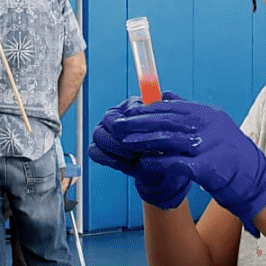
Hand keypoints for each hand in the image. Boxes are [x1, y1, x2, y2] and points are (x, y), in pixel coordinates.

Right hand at [90, 94, 193, 209]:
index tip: (146, 134)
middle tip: (137, 149)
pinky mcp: (100, 150)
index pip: (125, 108)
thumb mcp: (171, 127)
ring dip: (117, 149)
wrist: (161, 170)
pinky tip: (126, 163)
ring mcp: (106, 133)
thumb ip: (169, 109)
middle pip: (108, 120)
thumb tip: (166, 95)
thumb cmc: (165, 147)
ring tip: (134, 156)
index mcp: (131, 107)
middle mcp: (116, 117)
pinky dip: (110, 159)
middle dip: (123, 138)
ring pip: (99, 135)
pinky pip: (94, 152)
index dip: (134, 124)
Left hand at [109, 98, 265, 235]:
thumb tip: (164, 96)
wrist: (257, 183)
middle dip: (141, 122)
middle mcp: (210, 127)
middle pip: (167, 120)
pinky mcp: (208, 168)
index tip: (130, 112)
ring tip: (124, 142)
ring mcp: (210, 147)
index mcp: (210, 115)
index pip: (173, 107)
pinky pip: (176, 163)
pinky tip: (142, 164)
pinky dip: (157, 163)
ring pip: (168, 139)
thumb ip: (190, 112)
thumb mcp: (215, 127)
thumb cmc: (232, 157)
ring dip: (143, 140)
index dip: (149, 110)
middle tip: (119, 125)